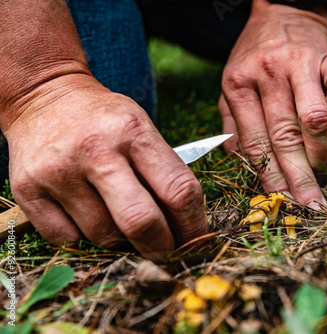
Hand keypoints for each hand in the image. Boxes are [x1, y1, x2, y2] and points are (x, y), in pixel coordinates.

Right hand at [3, 74, 207, 259]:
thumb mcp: (142, 128)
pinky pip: (67, 240)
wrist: (45, 97)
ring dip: (123, 245)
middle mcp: (96, 151)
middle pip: (140, 222)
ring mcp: (59, 171)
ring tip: (126, 231)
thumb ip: (163, 173)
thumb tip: (184, 230)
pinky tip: (91, 223)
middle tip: (166, 253)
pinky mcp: (28, 189)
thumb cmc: (106, 120)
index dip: (193, 226)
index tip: (196, 242)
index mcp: (134, 133)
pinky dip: (85, 242)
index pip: (179, 190)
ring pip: (104, 236)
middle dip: (160, 248)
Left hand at [219, 0, 326, 207]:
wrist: (282, 13)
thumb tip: (241, 164)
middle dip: (299, 176)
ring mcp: (300, 63)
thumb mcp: (230, 85)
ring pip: (315, 118)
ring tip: (321, 169)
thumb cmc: (254, 57)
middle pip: (285, 136)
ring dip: (321, 150)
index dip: (270, 176)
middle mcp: (268, 74)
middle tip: (311, 205)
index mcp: (238, 85)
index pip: (255, 142)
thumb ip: (231, 123)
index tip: (281, 202)